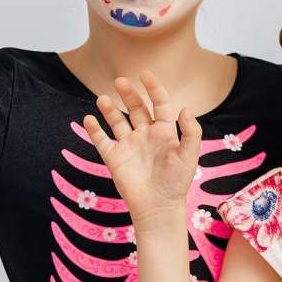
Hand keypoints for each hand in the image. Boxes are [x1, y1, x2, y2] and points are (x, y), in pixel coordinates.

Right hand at [84, 71, 201, 225]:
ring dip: (110, 109)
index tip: (145, 74)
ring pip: (117, 121)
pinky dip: (94, 130)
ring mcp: (129, 145)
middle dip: (129, 94)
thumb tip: (186, 109)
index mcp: (164, 131)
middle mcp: (146, 134)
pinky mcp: (115, 158)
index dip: (153, 88)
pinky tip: (89, 118)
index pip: (159, 103)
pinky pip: (102, 140)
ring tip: (103, 97)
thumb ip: (191, 132)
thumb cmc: (177, 182)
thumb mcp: (189, 155)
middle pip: (136, 108)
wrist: (159, 207)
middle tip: (120, 81)